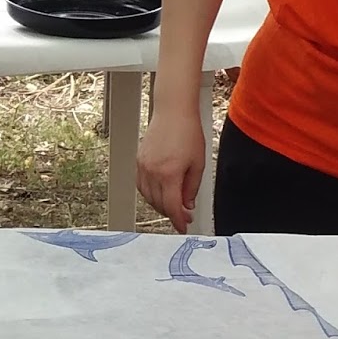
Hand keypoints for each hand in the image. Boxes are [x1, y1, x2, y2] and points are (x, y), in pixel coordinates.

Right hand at [136, 109, 205, 232]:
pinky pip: (141, 185)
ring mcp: (143, 166)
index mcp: (169, 173)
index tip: (183, 226)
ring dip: (160, 204)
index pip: (171, 206)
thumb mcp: (198, 164)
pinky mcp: (139, 160)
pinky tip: (160, 192)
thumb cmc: (188, 132)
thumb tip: (187, 204)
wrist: (173, 112)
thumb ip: (192, 188)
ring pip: (148, 196)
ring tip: (173, 203)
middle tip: (184, 214)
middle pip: (159, 204)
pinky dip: (150, 193)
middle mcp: (152, 171)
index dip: (178, 220)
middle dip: (171, 213)